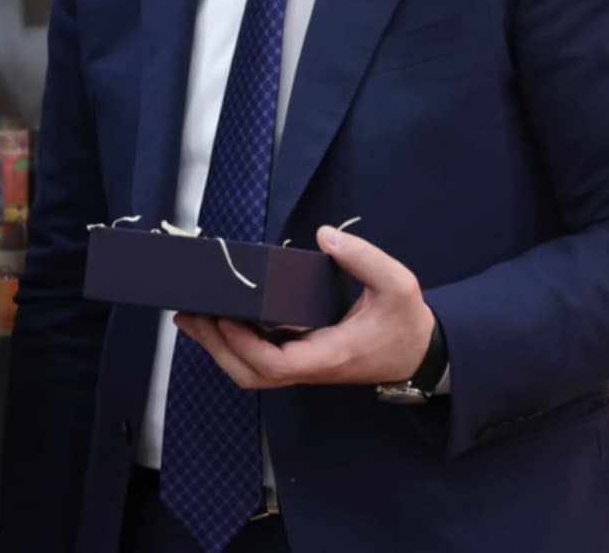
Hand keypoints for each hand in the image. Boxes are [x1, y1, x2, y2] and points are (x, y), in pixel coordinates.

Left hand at [173, 224, 436, 389]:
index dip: (243, 344)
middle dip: (217, 347)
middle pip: (251, 374)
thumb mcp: (398, 285)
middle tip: (188, 313)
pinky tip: (218, 317)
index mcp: (329, 355)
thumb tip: (325, 234)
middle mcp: (311, 366)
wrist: (419, 352)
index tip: (224, 316)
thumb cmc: (406, 322)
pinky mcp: (302, 356)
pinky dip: (234, 342)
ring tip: (191, 315)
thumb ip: (365, 258)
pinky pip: (260, 358)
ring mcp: (304, 364)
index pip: (275, 364)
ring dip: (219, 346)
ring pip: (252, 371)